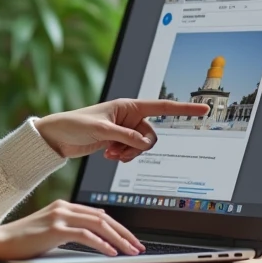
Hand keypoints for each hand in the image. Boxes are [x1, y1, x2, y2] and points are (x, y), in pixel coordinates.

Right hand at [0, 200, 144, 258]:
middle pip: (103, 218)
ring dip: (119, 239)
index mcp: (63, 206)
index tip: (130, 240)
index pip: (99, 214)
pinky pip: (85, 236)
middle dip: (124, 233)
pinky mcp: (55, 230)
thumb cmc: (22, 241)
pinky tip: (111, 253)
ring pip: (99, 225)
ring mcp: (59, 217)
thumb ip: (69, 230)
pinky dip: (102, 244)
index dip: (118, 227)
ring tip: (130, 251)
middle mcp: (63, 207)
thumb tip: (93, 237)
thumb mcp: (49, 232)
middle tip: (138, 246)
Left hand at [34, 99, 209, 160]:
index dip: (183, 109)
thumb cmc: (74, 125)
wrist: (57, 137)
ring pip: (142, 147)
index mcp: (128, 106)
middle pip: (151, 135)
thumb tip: (142, 142)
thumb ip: (124, 136)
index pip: (162, 107)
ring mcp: (124, 130)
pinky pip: (132, 152)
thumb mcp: (100, 130)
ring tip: (110, 153)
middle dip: (138, 147)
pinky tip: (107, 154)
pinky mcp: (118, 141)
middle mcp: (129, 117)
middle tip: (118, 150)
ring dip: (129, 153)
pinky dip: (122, 156)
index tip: (204, 108)